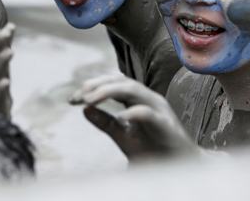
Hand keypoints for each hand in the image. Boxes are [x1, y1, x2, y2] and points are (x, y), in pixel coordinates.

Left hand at [69, 73, 200, 161]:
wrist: (178, 169)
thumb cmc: (150, 148)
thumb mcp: (122, 135)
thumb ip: (105, 122)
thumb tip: (84, 109)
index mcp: (137, 99)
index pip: (112, 83)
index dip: (91, 87)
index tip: (72, 100)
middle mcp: (148, 99)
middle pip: (121, 81)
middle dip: (98, 85)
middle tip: (80, 96)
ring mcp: (159, 111)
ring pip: (134, 90)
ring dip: (108, 91)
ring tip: (90, 100)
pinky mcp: (167, 127)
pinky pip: (150, 114)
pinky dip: (134, 112)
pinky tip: (120, 116)